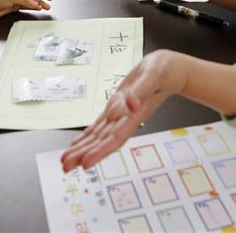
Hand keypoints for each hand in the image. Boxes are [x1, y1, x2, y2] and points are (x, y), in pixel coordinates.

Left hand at [60, 51, 186, 171]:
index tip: (85, 163)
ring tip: (66, 160)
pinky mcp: (116, 107)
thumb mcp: (155, 75)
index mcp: (135, 114)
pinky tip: (77, 144)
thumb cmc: (165, 71)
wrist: (170, 69)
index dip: (100, 152)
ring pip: (97, 135)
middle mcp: (125, 118)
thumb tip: (131, 104)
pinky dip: (87, 135)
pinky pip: (99, 125)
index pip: (115, 138)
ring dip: (82, 148)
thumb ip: (143, 90)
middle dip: (84, 154)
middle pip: (102, 141)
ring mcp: (120, 114)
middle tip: (66, 166)